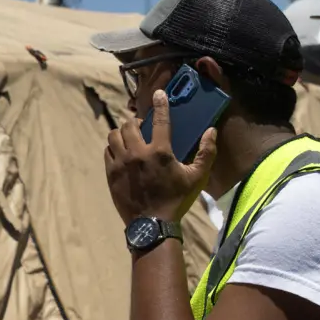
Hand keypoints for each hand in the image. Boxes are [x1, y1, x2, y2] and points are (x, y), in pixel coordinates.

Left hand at [104, 89, 217, 222]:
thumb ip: (206, 153)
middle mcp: (138, 154)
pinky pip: (107, 150)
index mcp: (160, 152)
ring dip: (122, 132)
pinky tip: (121, 152)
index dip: (160, 104)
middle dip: (137, 122)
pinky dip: (113, 147)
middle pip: (130, 124)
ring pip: (114, 135)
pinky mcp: (111, 173)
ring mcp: (121, 163)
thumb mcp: (197, 178)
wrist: (152, 225)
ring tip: (130, 138)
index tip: (159, 94)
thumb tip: (212, 131)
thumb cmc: (176, 200)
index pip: (160, 120)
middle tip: (143, 128)